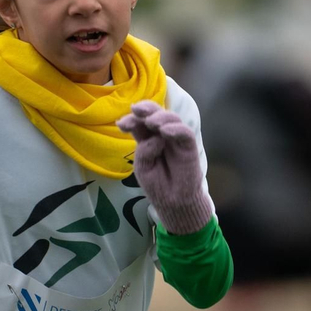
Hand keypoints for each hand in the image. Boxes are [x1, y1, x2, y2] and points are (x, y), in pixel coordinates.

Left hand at [116, 100, 211, 234]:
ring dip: (160, 117)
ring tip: (152, 123)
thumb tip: (156, 136)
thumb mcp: (143, 167)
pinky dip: (176, 129)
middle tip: (137, 110)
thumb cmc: (157, 184)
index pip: (140, 123)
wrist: (173, 202)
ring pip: (171, 119)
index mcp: (147, 138)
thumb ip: (145, 151)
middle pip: (156, 114)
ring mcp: (176, 139)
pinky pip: (185, 133)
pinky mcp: (189, 146)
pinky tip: (166, 131)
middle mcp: (162, 135)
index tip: (121, 125)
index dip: (131, 119)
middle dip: (146, 109)